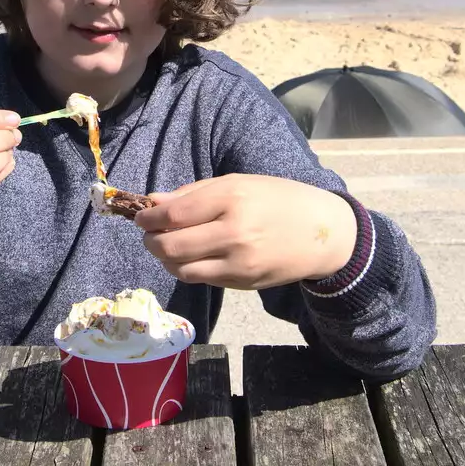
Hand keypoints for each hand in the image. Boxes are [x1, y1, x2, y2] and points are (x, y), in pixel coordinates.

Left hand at [136, 174, 355, 289]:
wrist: (323, 234)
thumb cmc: (279, 199)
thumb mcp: (239, 183)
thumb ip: (194, 193)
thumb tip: (154, 202)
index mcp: (232, 198)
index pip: (174, 214)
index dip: (149, 218)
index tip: (141, 217)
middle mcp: (233, 233)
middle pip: (171, 245)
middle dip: (150, 241)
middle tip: (148, 234)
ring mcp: (238, 263)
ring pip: (181, 268)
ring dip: (164, 258)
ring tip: (165, 246)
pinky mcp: (242, 283)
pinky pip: (200, 279)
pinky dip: (186, 268)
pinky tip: (188, 256)